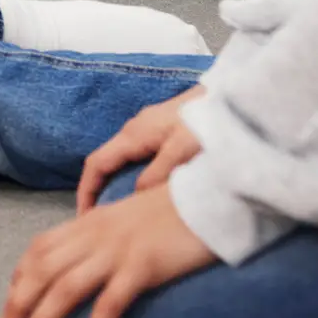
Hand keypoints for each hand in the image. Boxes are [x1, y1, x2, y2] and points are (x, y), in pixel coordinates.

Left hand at [0, 183, 216, 317]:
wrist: (211, 196)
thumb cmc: (175, 211)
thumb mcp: (128, 217)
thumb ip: (104, 235)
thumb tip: (87, 259)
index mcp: (90, 221)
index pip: (40, 248)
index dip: (20, 277)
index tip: (10, 303)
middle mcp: (94, 234)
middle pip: (43, 270)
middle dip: (18, 304)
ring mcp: (116, 250)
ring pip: (65, 288)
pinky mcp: (142, 266)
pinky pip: (110, 303)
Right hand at [77, 86, 204, 213]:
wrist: (233, 96)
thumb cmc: (205, 120)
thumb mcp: (181, 150)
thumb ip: (157, 174)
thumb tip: (135, 197)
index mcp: (133, 134)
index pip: (96, 164)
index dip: (86, 191)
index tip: (83, 217)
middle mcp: (135, 130)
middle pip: (106, 162)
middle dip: (97, 190)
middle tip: (100, 221)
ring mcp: (149, 129)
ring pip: (122, 160)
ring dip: (115, 184)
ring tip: (119, 212)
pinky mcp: (164, 131)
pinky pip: (138, 158)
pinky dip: (132, 177)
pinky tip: (145, 191)